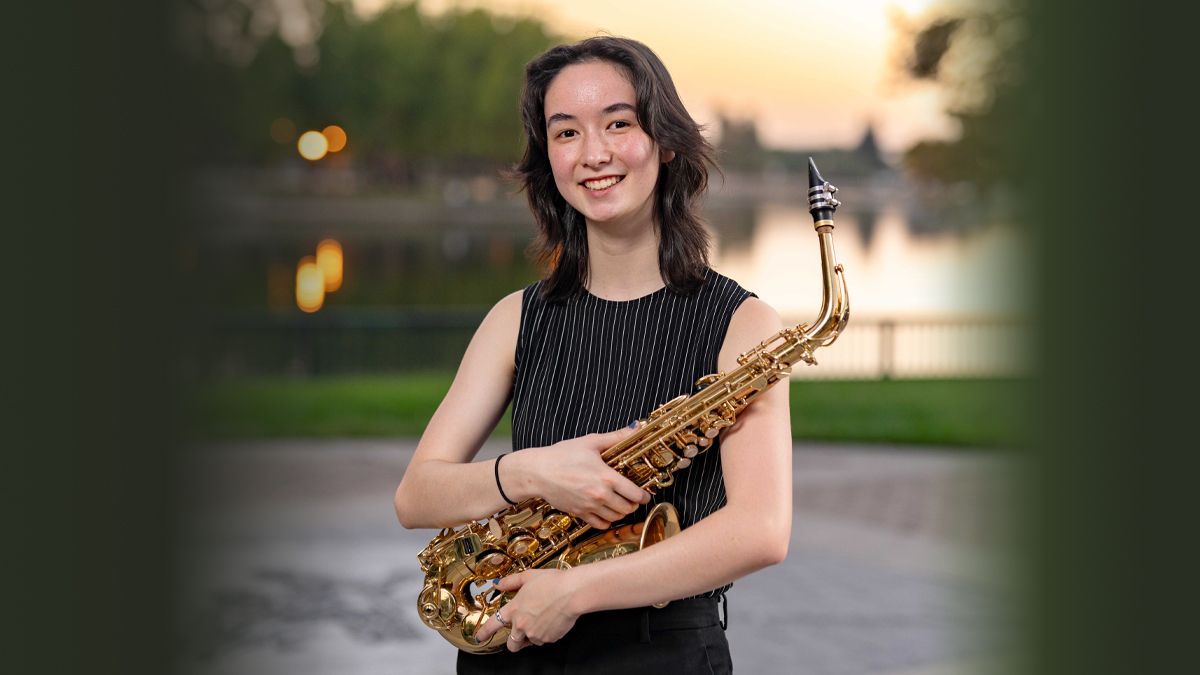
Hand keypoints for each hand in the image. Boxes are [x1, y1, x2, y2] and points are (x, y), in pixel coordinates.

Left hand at [473, 569, 580, 650]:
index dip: (483, 632)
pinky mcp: (548, 639)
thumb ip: (511, 581)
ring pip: (529, 642)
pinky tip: (551, 620)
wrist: (572, 592)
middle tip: (519, 633)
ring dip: (531, 636)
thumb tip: (499, 584)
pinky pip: (543, 640)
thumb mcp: (528, 576)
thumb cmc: (553, 583)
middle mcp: (522, 625)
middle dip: (513, 641)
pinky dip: (545, 634)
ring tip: (540, 621)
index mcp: (514, 610)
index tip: (479, 636)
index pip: (492, 625)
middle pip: (511, 644)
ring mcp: (535, 634)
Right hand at [523, 426, 649, 528]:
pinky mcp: (579, 513)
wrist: (537, 472)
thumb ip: (615, 437)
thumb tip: (635, 427)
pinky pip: (600, 525)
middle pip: (627, 508)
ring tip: (620, 503)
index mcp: (606, 477)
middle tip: (633, 498)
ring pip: (615, 517)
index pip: (635, 494)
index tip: (645, 494)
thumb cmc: (561, 455)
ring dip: (621, 512)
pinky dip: (606, 521)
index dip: (644, 496)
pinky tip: (605, 511)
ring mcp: (589, 506)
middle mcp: (600, 495)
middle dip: (633, 504)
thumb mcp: (590, 442)